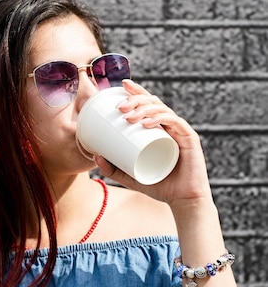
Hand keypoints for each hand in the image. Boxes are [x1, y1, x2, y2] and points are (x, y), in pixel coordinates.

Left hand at [94, 80, 213, 207]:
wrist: (183, 201)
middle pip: (154, 103)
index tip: (122, 85)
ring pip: (162, 110)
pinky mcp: (190, 139)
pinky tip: (147, 123)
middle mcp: (171, 126)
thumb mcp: (131, 177)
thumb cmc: (160, 186)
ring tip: (129, 116)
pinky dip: (160, 119)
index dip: (137, 91)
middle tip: (120, 107)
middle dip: (136, 100)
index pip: (148, 103)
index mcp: (160, 128)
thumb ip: (114, 169)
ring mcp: (181, 131)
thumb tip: (95, 155)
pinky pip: (175, 123)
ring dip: (144, 109)